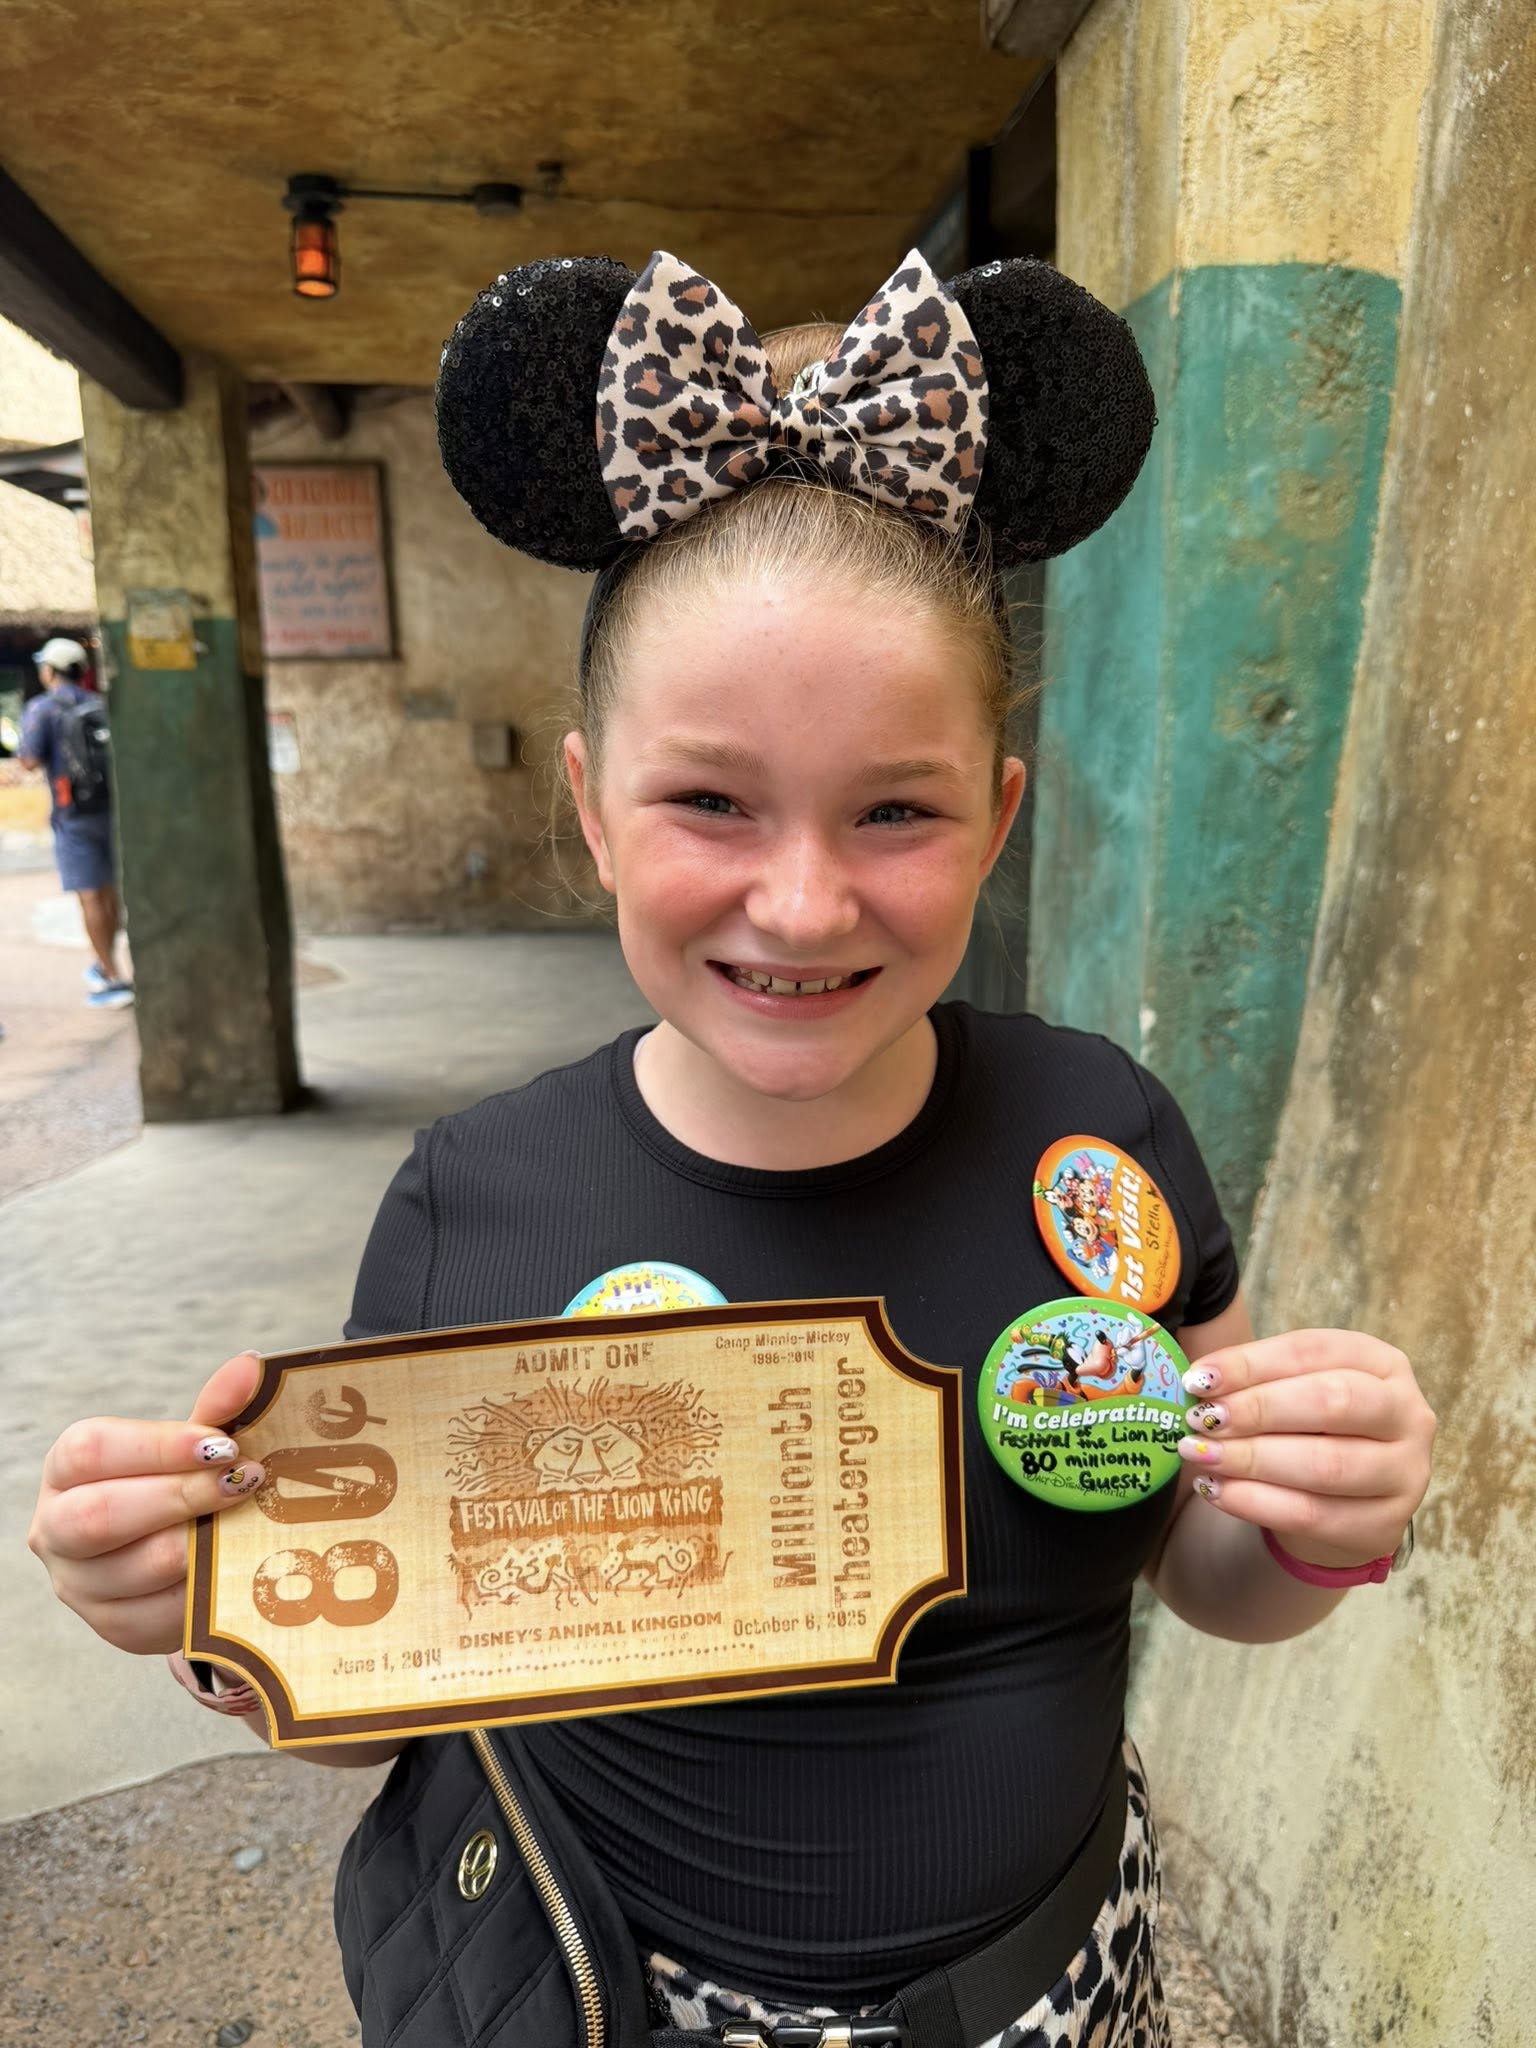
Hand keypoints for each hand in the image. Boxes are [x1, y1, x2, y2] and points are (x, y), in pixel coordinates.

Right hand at [28, 1351, 265, 1653]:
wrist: (177, 1555)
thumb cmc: (180, 1482)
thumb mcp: (193, 1444)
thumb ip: (215, 1409)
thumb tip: (250, 1364)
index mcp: (66, 1468)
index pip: (93, 1450)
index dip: (159, 1445)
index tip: (223, 1444)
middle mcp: (56, 1528)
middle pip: (100, 1515)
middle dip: (181, 1497)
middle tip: (245, 1481)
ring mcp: (79, 1584)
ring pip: (132, 1569)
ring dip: (199, 1544)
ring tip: (249, 1520)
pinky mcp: (113, 1627)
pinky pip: (158, 1614)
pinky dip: (202, 1589)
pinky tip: (236, 1564)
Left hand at [1176, 1329, 1434, 1569]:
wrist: (1339, 1503)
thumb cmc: (1309, 1430)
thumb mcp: (1290, 1392)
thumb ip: (1253, 1382)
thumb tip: (1197, 1383)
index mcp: (1382, 1363)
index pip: (1313, 1351)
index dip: (1251, 1363)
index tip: (1198, 1378)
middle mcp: (1407, 1413)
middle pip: (1331, 1402)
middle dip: (1257, 1409)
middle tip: (1202, 1418)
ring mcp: (1404, 1474)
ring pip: (1325, 1465)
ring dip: (1251, 1458)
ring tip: (1199, 1453)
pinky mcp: (1384, 1526)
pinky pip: (1313, 1515)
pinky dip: (1255, 1502)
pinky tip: (1216, 1490)